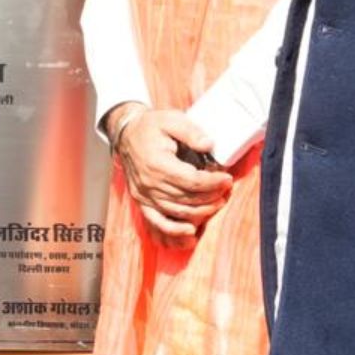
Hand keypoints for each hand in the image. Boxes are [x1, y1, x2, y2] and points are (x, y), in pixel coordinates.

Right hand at [111, 104, 232, 244]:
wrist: (127, 134)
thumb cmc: (151, 126)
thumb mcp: (172, 119)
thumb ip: (191, 131)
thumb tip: (209, 144)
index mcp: (158, 164)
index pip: (192, 181)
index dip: (213, 183)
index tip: (227, 178)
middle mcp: (149, 183)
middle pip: (188, 199)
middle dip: (212, 197)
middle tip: (226, 190)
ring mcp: (144, 195)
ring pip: (178, 212)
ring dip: (201, 212)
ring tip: (217, 203)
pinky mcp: (142, 201)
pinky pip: (157, 223)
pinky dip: (174, 232)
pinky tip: (191, 234)